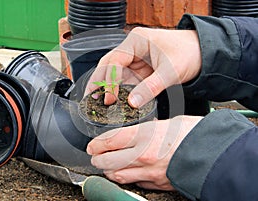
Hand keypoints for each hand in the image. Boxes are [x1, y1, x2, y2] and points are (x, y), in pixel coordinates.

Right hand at [85, 27, 201, 106]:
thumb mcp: (170, 71)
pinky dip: (119, 91)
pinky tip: (113, 100)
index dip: (109, 80)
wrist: (203, 53)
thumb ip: (150, 88)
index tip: (109, 97)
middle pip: (108, 65)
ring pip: (114, 74)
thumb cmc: (188, 53)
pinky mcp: (140, 69)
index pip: (114, 60)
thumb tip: (133, 103)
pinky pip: (125, 80)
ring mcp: (135, 59)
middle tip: (90, 99)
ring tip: (96, 102)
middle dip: (99, 82)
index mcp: (136, 40)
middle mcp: (132, 48)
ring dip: (106, 88)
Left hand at [86, 115, 202, 189]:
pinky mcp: (158, 183)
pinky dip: (127, 178)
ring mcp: (149, 171)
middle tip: (95, 155)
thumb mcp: (167, 123)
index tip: (92, 145)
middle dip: (98, 158)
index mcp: (144, 135)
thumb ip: (147, 131)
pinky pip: (136, 183)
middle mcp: (143, 155)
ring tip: (107, 166)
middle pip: (108, 161)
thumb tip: (136, 135)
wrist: (214, 152)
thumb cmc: (193, 133)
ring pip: (118, 175)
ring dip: (109, 170)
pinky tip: (127, 174)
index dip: (97, 144)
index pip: (110, 140)